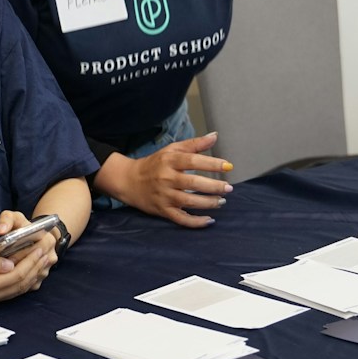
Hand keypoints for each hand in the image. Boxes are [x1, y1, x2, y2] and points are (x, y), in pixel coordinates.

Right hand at [0, 211, 58, 307]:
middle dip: (35, 266)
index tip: (39, 248)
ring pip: (17, 290)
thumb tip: (11, 264)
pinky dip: (23, 280)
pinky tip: (28, 269)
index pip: (16, 276)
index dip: (30, 262)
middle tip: (46, 251)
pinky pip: (10, 291)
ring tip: (41, 259)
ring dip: (32, 273)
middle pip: (20, 284)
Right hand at [94, 133, 232, 228]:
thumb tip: (215, 136)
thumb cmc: (155, 163)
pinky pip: (181, 219)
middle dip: (214, 186)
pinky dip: (196, 222)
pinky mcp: (162, 210)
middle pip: (193, 183)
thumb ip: (194, 144)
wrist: (128, 181)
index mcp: (169, 160)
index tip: (228, 166)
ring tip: (222, 201)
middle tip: (228, 187)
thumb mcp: (171, 150)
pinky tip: (209, 220)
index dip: (212, 164)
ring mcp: (164, 196)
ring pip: (189, 202)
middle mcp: (166, 178)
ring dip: (209, 203)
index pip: (193, 161)